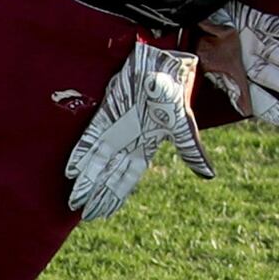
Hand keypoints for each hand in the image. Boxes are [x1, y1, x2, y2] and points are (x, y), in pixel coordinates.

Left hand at [63, 41, 213, 221]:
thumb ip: (190, 150)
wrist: (164, 64)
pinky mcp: (105, 113)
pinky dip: (80, 153)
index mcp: (147, 146)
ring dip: (86, 178)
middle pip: (109, 174)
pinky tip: (70, 169)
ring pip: (97, 160)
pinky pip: (89, 137)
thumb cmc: (175, 94)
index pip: (127, 178)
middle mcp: (128, 141)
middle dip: (97, 193)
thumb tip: (209, 176)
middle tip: (82, 214)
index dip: (115, 195)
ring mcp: (114, 127)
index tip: (101, 214)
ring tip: (72, 198)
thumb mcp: (184, 125)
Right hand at [198, 0, 278, 130]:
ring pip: (273, 51)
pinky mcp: (250, 19)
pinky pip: (266, 23)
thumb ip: (229, 84)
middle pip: (267, 74)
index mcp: (234, 74)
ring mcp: (250, 39)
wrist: (191, 14)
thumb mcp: (210, 65)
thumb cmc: (198, 43)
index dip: (266, 106)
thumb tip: (245, 109)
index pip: (252, 93)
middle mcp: (245, 58)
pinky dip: (277, 27)